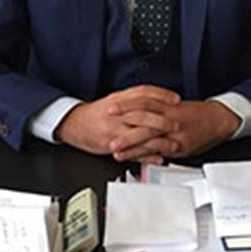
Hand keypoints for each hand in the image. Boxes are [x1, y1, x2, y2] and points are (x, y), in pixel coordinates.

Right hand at [55, 85, 182, 159]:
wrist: (73, 124)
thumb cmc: (96, 114)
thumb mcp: (114, 101)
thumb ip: (134, 100)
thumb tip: (157, 99)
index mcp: (119, 99)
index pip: (143, 93)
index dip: (161, 95)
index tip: (176, 99)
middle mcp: (117, 113)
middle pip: (143, 113)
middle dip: (162, 120)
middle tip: (177, 124)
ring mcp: (114, 130)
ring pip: (139, 134)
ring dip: (158, 141)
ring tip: (173, 145)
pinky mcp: (110, 145)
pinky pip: (131, 152)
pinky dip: (146, 156)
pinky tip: (158, 158)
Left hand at [111, 100, 240, 160]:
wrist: (218, 119)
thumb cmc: (195, 113)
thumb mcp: (175, 105)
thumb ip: (157, 109)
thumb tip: (135, 112)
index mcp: (167, 104)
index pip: (143, 102)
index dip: (125, 105)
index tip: (109, 108)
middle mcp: (170, 118)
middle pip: (143, 120)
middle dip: (124, 128)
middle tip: (107, 133)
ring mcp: (175, 133)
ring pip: (150, 138)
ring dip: (131, 146)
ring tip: (117, 151)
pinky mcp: (180, 146)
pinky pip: (161, 151)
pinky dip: (148, 156)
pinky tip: (137, 160)